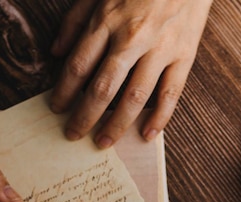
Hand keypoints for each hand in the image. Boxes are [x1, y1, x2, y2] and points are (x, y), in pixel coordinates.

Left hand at [50, 0, 212, 147]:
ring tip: (103, 142)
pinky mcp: (184, 55)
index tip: (56, 109)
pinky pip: (171, 93)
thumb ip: (75, 20)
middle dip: (84, 116)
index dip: (64, 92)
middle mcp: (132, 37)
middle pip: (102, 88)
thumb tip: (56, 52)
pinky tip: (147, 134)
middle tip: (73, 134)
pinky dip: (159, 118)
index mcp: (107, 20)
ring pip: (135, 96)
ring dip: (117, 124)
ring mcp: (160, 48)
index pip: (78, 66)